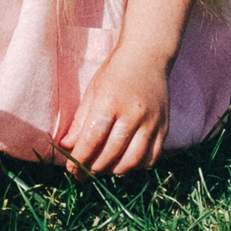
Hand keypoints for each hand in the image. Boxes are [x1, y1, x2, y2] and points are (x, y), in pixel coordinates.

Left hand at [56, 45, 170, 176]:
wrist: (148, 57)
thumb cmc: (115, 72)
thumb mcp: (92, 91)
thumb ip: (80, 120)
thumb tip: (66, 146)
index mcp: (110, 101)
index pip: (93, 138)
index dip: (80, 158)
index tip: (70, 168)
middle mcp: (133, 114)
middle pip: (112, 152)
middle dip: (93, 168)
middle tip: (82, 173)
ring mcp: (152, 122)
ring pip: (133, 160)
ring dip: (113, 171)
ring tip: (101, 170)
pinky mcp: (164, 128)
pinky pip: (152, 157)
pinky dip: (136, 167)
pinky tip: (123, 164)